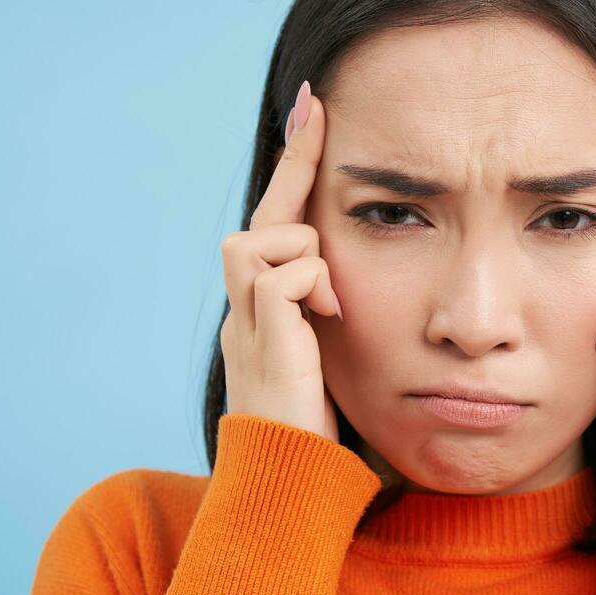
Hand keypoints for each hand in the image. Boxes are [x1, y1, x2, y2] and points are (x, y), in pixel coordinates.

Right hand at [219, 80, 345, 442]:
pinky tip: (331, 320)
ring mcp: (246, 321)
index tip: (311, 116)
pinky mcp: (262, 335)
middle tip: (316, 108)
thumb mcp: (326, 367)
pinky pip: (287, 273)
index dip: (291, 176)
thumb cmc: (316, 439)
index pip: (274, 231)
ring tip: (331, 307)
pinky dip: (314, 285)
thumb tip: (351, 290)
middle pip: (260, 221)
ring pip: (261, 238)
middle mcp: (244, 311)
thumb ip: (329, 324)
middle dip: (292, 165)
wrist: (287, 486)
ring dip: (304, 253)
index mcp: (262, 315)